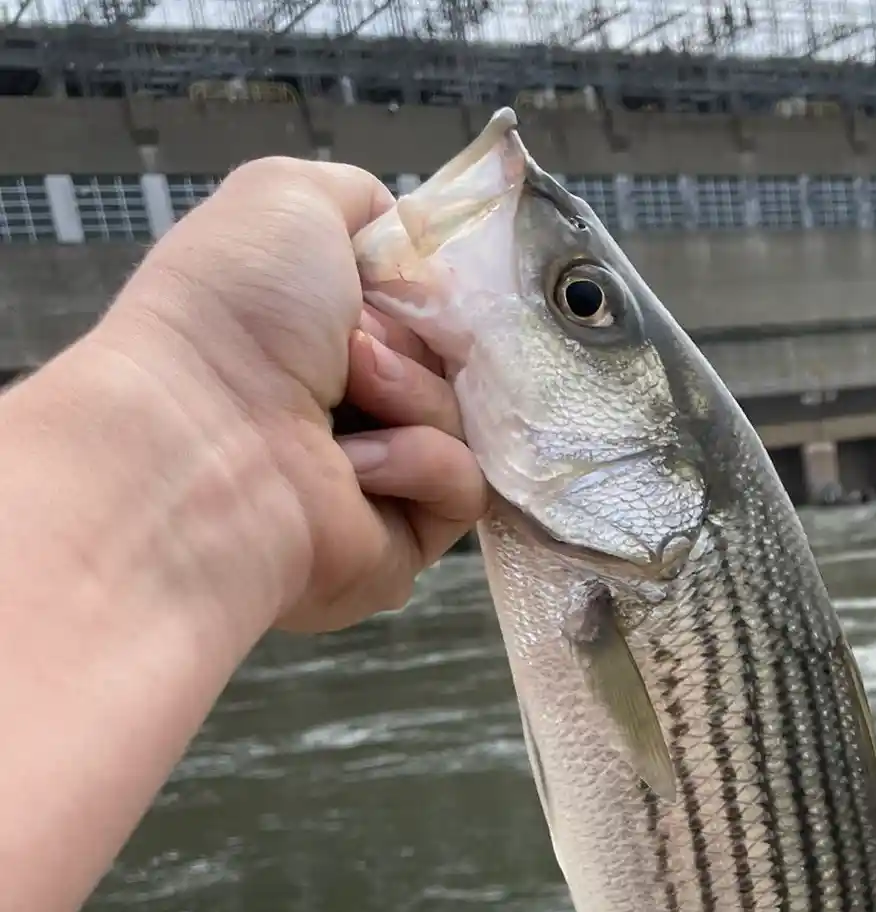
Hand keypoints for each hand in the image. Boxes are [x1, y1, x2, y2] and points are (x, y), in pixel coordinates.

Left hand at [88, 156, 488, 633]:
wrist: (204, 446)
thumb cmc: (233, 319)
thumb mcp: (287, 199)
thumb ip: (359, 200)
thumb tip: (403, 234)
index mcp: (315, 334)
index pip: (422, 308)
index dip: (426, 291)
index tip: (405, 282)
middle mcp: (344, 406)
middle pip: (452, 362)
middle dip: (416, 339)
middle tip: (354, 344)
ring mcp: (378, 478)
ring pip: (465, 420)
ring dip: (413, 393)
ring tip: (347, 397)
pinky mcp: (403, 541)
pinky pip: (464, 486)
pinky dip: (418, 461)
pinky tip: (353, 467)